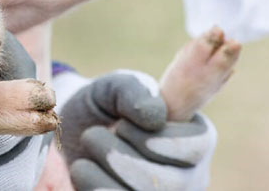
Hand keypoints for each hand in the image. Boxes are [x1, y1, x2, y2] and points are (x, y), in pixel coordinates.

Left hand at [59, 72, 215, 189]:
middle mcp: (189, 176)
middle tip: (92, 135)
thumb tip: (156, 115)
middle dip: (121, 157)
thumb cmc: (103, 106)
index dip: (159, 137)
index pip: (198, 145)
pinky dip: (95, 186)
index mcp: (197, 138)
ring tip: (87, 149)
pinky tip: (83, 169)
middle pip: (172, 183)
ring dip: (104, 172)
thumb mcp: (114, 87)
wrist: (70, 133)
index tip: (122, 125)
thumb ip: (135, 89)